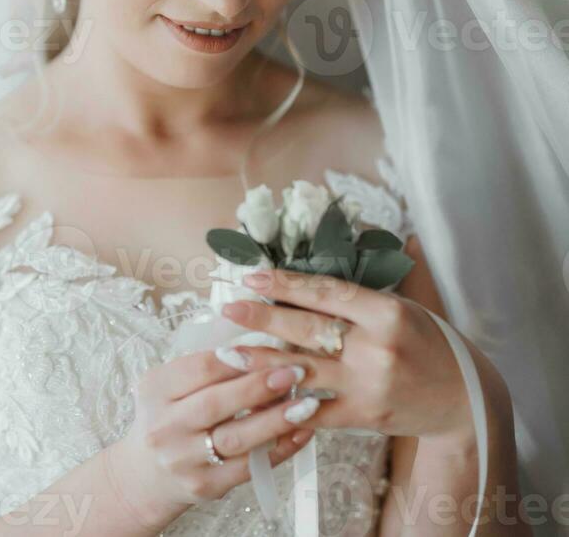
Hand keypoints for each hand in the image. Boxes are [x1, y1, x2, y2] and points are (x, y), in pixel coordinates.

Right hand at [107, 347, 317, 533]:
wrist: (145, 474)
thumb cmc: (168, 417)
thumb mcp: (171, 384)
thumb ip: (208, 368)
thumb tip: (261, 347)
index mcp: (156, 389)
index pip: (201, 368)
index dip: (239, 358)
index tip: (271, 346)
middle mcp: (165, 426)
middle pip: (217, 403)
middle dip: (260, 386)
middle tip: (295, 372)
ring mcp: (183, 460)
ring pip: (236, 438)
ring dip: (276, 420)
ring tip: (307, 404)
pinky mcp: (204, 486)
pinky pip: (248, 467)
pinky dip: (279, 449)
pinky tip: (301, 432)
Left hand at [218, 268, 474, 442]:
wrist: (463, 398)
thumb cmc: (428, 343)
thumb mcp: (401, 309)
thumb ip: (357, 300)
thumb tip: (303, 282)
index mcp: (387, 312)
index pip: (328, 292)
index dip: (287, 284)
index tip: (253, 276)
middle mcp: (377, 346)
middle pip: (309, 329)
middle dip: (263, 319)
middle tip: (229, 308)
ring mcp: (369, 384)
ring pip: (305, 369)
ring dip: (263, 361)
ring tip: (229, 353)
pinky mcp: (364, 415)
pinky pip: (317, 410)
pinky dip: (287, 403)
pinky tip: (259, 396)